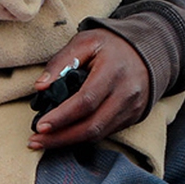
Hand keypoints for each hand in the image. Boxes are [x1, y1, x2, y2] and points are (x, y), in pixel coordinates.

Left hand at [27, 28, 150, 150]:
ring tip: (45, 142)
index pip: (86, 101)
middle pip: (92, 125)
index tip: (40, 126)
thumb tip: (41, 86)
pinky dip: (83, 138)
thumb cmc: (112, 45)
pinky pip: (105, 133)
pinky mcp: (132, 117)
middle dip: (61, 138)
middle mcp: (126, 93)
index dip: (62, 116)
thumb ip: (61, 61)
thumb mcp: (85, 41)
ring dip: (69, 142)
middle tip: (35, 141)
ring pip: (98, 134)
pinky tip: (65, 136)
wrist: (148, 51)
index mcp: (113, 71)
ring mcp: (131, 108)